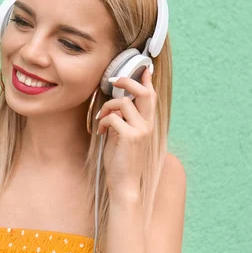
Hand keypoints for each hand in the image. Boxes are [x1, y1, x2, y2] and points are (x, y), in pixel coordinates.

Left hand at [95, 66, 156, 198]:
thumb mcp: (122, 135)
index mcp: (147, 124)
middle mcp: (148, 125)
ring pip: (123, 103)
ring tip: (101, 119)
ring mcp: (141, 130)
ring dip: (107, 108)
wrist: (124, 183)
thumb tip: (115, 105)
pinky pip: (112, 117)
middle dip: (129, 81)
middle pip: (145, 93)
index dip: (148, 81)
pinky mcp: (130, 136)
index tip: (144, 69)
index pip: (151, 97)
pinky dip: (102, 122)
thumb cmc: (121, 161)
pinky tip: (100, 132)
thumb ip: (123, 120)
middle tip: (116, 79)